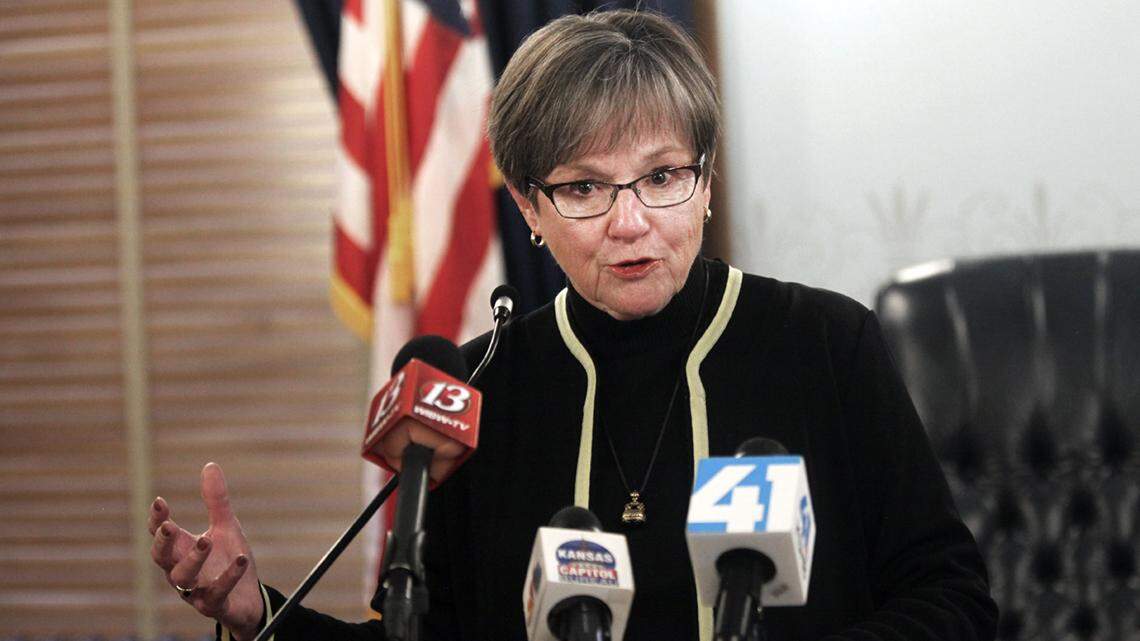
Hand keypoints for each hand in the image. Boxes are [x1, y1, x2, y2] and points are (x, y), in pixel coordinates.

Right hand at [149, 462, 264, 639]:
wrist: (248, 598)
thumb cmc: (228, 559)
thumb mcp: (225, 526)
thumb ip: (216, 500)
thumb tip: (210, 465)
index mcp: (181, 550)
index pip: (161, 535)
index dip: (157, 520)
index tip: (160, 501)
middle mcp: (182, 571)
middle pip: (162, 559)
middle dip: (163, 543)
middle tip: (170, 526)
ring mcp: (196, 591)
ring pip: (184, 579)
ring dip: (193, 559)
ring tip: (207, 540)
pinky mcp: (215, 606)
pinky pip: (217, 594)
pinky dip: (228, 577)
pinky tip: (242, 560)